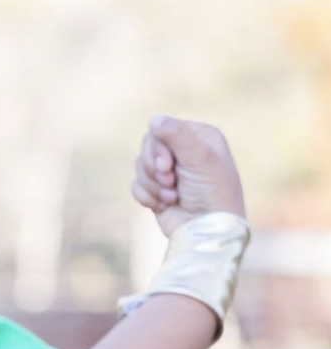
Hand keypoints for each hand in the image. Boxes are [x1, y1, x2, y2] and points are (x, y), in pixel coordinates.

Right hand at [130, 115, 244, 235]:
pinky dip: (147, 197)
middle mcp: (183, 152)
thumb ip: (177, 134)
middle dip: (154, 169)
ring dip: (153, 185)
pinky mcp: (157, 190)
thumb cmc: (212, 193)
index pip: (161, 130)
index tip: (168, 165)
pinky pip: (136, 185)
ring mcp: (169, 172)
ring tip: (173, 197)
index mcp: (198, 137)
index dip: (158, 148)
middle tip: (171, 181)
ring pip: (139, 167)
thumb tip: (153, 119)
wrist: (207, 229)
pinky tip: (164, 205)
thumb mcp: (200, 159)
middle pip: (147, 148)